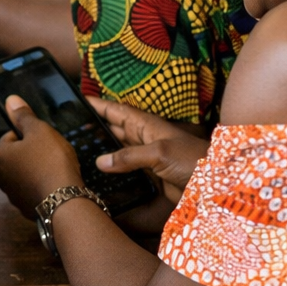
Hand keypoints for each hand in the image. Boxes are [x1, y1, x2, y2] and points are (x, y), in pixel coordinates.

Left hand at [0, 96, 83, 215]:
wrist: (65, 201)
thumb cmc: (51, 162)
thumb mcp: (40, 131)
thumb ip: (24, 116)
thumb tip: (11, 101)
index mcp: (1, 155)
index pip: (11, 136)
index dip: (29, 134)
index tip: (44, 138)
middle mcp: (1, 176)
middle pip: (18, 157)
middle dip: (34, 154)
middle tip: (52, 153)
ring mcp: (13, 194)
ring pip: (26, 174)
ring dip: (37, 171)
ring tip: (56, 169)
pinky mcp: (26, 208)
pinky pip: (34, 191)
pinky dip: (42, 187)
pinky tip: (56, 185)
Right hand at [88, 96, 208, 203]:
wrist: (217, 185)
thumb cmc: (194, 160)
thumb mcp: (160, 152)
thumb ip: (129, 156)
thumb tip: (101, 161)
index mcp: (146, 125)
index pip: (116, 111)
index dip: (98, 105)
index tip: (77, 100)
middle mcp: (144, 139)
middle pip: (113, 130)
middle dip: (94, 127)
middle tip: (69, 128)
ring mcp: (147, 158)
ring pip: (117, 151)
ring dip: (100, 150)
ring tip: (76, 150)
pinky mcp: (150, 176)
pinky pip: (125, 170)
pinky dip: (112, 171)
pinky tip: (97, 175)